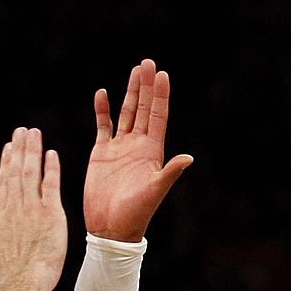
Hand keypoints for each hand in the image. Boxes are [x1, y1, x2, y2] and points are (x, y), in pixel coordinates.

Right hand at [0, 127, 67, 289]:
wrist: (24, 283)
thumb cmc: (7, 276)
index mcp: (0, 216)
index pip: (3, 183)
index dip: (6, 164)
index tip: (8, 148)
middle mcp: (14, 208)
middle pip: (15, 172)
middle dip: (19, 149)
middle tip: (22, 131)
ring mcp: (32, 209)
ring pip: (31, 173)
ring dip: (32, 151)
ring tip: (34, 133)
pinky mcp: (50, 214)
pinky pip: (51, 185)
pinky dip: (51, 168)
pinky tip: (51, 154)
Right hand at [83, 58, 193, 242]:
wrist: (111, 228)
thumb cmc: (136, 213)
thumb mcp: (155, 191)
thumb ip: (170, 172)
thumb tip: (188, 157)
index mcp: (152, 151)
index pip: (157, 116)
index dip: (160, 96)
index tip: (162, 74)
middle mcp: (138, 145)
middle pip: (143, 108)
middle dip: (146, 86)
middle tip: (148, 62)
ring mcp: (119, 147)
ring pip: (125, 113)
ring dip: (129, 92)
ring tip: (134, 71)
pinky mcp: (101, 153)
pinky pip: (103, 126)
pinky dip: (102, 110)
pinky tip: (103, 93)